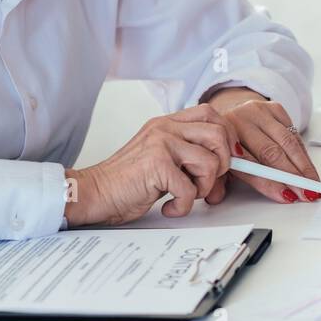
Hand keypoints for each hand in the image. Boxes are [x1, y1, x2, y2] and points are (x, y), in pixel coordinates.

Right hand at [63, 104, 232, 225]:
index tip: (224, 160)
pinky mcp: (157, 165)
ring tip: (185, 196)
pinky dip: (184, 205)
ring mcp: (161, 144)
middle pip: (218, 134)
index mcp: (167, 123)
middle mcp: (165, 128)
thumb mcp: (160, 159)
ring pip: (210, 162)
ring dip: (203, 187)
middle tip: (205, 183)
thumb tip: (224, 172)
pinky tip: (169, 206)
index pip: (210, 113)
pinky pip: (191, 188)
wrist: (94, 193)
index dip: (226, 137)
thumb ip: (188, 157)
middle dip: (221, 164)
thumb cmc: (126, 182)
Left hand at [206, 88, 320, 203]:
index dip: (270, 183)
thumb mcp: (218, 160)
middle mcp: (242, 120)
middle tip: (306, 193)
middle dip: (292, 176)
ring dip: (303, 166)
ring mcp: (259, 112)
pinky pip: (294, 133)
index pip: (250, 165)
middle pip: (272, 153)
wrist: (229, 109)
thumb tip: (218, 199)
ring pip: (288, 142)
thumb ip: (218, 180)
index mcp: (224, 137)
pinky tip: (308, 167)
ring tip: (313, 183)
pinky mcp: (274, 108)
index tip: (287, 196)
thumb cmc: (225, 141)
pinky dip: (303, 152)